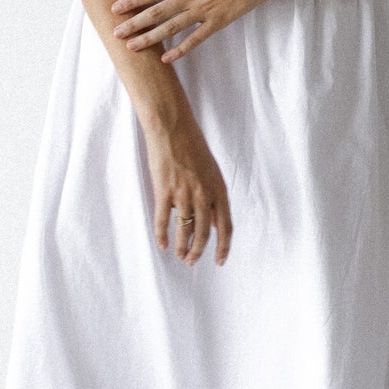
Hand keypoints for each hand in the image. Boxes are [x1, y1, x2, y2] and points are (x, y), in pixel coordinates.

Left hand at [111, 0, 277, 62]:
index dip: (133, 0)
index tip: (116, 8)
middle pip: (157, 13)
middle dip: (134, 23)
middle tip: (115, 33)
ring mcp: (203, 12)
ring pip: (171, 28)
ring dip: (150, 38)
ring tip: (132, 47)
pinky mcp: (217, 23)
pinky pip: (195, 40)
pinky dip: (180, 50)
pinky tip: (166, 59)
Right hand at [140, 108, 231, 264]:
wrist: (172, 127)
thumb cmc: (192, 146)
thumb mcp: (212, 172)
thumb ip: (214, 198)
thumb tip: (216, 223)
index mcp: (219, 189)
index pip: (226, 226)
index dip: (223, 247)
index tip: (220, 260)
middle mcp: (203, 194)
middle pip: (203, 233)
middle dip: (198, 251)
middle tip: (192, 261)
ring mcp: (183, 194)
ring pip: (184, 230)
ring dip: (182, 247)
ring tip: (180, 256)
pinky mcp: (164, 191)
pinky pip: (163, 221)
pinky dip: (162, 236)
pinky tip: (163, 245)